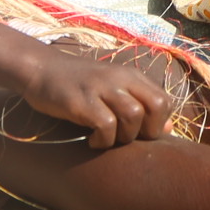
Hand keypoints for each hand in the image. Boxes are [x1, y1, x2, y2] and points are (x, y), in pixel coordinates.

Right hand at [17, 50, 174, 148]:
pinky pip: (106, 125)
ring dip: (124, 137)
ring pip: (133, 115)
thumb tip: (168, 129)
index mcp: (131, 75)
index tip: (139, 133)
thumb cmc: (79, 84)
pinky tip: (91, 141)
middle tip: (128, 138)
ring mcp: (100, 88)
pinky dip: (102, 140)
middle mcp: (120, 78)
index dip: (158, 123)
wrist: (41, 69)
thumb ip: (140, 103)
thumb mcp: (113, 88)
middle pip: (156, 106)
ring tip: (107, 140)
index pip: (165, 101)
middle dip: (148, 130)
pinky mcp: (81, 101)